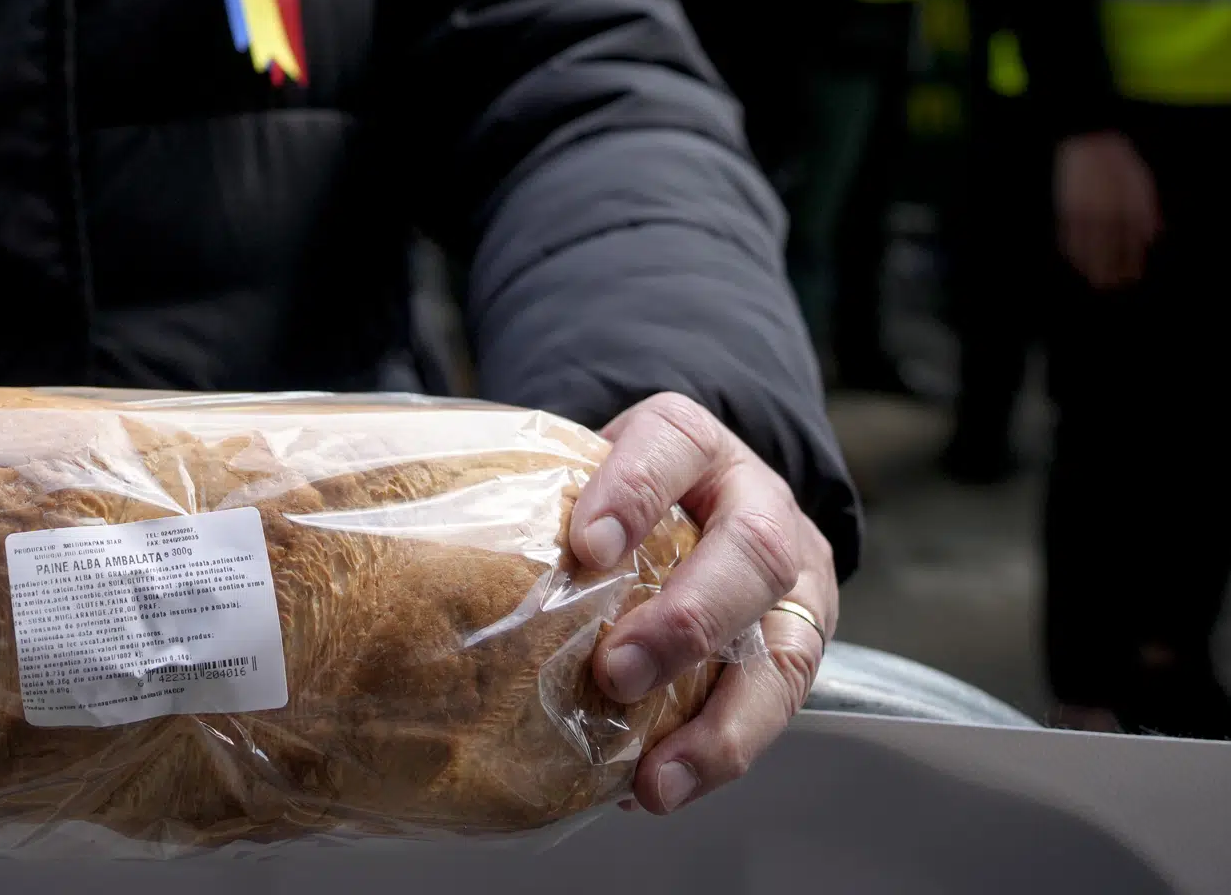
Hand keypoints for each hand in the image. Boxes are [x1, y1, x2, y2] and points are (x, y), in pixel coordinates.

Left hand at [569, 393, 837, 815]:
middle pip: (752, 552)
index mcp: (695, 445)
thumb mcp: (586, 469)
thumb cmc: (621, 496)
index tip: (586, 545)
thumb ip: (538, 497)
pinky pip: (777, 707)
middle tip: (617, 672)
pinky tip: (661, 785)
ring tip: (655, 775)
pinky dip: (718, 751)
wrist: (705, 499)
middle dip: (687, 621)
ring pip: (784, 648)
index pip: (675, 445)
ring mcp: (792, 581)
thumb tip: (431, 545)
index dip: (636, 491)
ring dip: (718, 722)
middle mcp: (758, 505)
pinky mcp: (799, 645)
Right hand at [1056, 130, 1163, 288]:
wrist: (1088, 140)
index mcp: (1129, 209)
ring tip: (1092, 278)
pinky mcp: (1067, 208)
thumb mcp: (1142, 182)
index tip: (1129, 278)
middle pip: (1108, 253)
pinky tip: (1074, 259)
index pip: (1131, 247)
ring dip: (1090, 266)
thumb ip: (1148, 211)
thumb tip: (1152, 237)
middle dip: (1109, 272)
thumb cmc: (1119, 161)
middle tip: (1108, 285)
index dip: (1130, 265)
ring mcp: (1085, 213)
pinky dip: (1071, 250)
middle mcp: (1107, 216)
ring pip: (1087, 249)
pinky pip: (1068, 236)